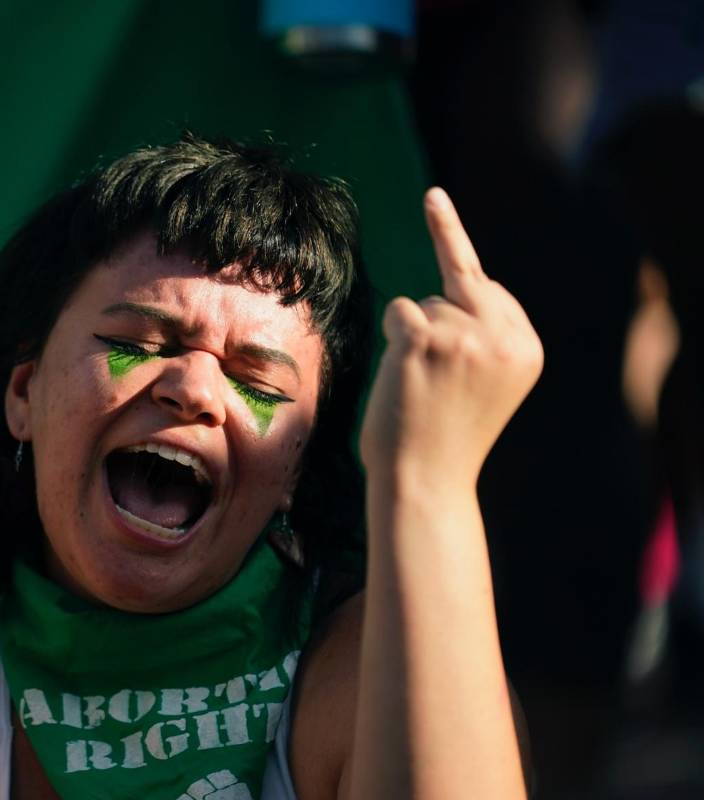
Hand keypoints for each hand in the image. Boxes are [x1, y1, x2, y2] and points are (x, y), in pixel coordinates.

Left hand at [359, 188, 542, 493]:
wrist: (424, 481)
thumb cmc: (442, 434)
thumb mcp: (481, 381)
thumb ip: (481, 335)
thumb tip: (459, 284)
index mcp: (527, 348)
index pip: (493, 291)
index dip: (461, 274)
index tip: (433, 197)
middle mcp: (505, 338)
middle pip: (465, 285)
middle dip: (443, 293)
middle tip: (432, 245)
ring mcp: (466, 336)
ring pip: (426, 304)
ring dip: (412, 338)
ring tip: (420, 388)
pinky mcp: (427, 340)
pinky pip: (400, 312)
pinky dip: (393, 338)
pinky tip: (403, 375)